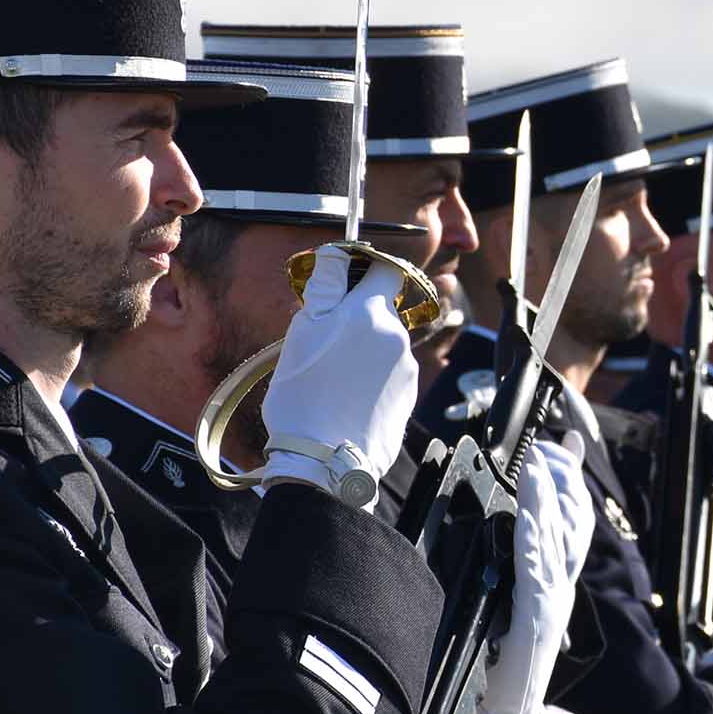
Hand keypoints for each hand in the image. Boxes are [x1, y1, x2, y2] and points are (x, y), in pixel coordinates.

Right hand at [262, 246, 418, 504]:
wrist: (324, 458)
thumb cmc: (304, 394)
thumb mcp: (303, 332)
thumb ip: (326, 289)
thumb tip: (338, 255)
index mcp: (372, 314)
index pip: (386, 269)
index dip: (366, 271)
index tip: (346, 284)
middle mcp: (399, 337)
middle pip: (382, 311)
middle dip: (358, 318)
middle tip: (324, 342)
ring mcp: (408, 369)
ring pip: (385, 344)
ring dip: (364, 349)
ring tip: (332, 377)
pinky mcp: (409, 398)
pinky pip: (390, 374)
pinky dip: (372, 378)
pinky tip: (347, 398)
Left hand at [479, 436, 591, 713]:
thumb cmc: (501, 668)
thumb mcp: (508, 611)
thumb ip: (511, 575)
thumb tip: (500, 540)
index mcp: (556, 585)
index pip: (570, 522)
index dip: (569, 481)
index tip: (562, 444)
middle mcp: (561, 590)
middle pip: (573, 523)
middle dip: (563, 479)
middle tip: (550, 446)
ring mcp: (552, 605)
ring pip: (557, 542)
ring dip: (547, 502)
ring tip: (537, 468)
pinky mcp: (535, 621)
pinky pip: (536, 574)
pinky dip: (534, 543)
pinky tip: (526, 519)